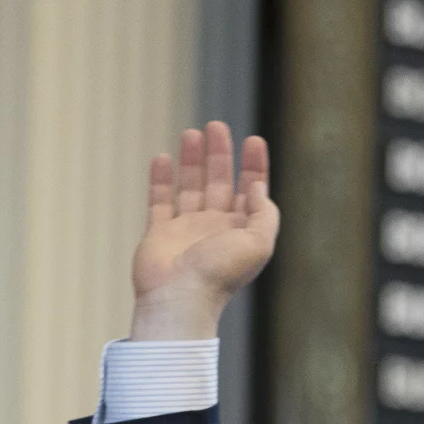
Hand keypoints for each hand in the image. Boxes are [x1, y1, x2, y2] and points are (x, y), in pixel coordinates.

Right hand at [129, 122, 280, 341]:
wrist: (180, 297)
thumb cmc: (220, 274)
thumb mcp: (258, 244)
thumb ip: (264, 214)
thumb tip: (257, 187)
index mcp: (241, 232)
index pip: (251, 191)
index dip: (254, 166)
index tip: (253, 140)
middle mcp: (215, 229)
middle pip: (220, 182)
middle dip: (220, 154)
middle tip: (216, 126)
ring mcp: (186, 231)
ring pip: (191, 187)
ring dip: (192, 160)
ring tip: (192, 133)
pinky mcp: (159, 234)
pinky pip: (160, 201)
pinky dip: (161, 179)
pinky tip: (163, 158)